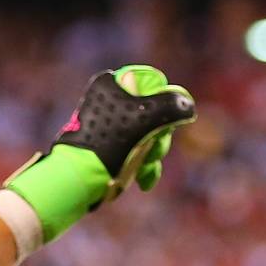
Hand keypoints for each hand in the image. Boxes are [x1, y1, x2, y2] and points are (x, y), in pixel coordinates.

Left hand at [4, 65, 195, 241]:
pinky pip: (136, 151)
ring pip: (148, 135)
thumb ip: (171, 106)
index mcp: (112, 85)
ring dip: (152, 155)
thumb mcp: (146, 119)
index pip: (154, 84)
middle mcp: (109, 101)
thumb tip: (186, 103)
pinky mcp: (109, 147)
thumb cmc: (109, 144)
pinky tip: (144, 181)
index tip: (162, 121)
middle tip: (152, 150)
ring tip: (142, 168)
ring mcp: (109, 126)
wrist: (79, 178)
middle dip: (159, 137)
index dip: (165, 104)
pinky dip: (143, 166)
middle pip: (154, 113)